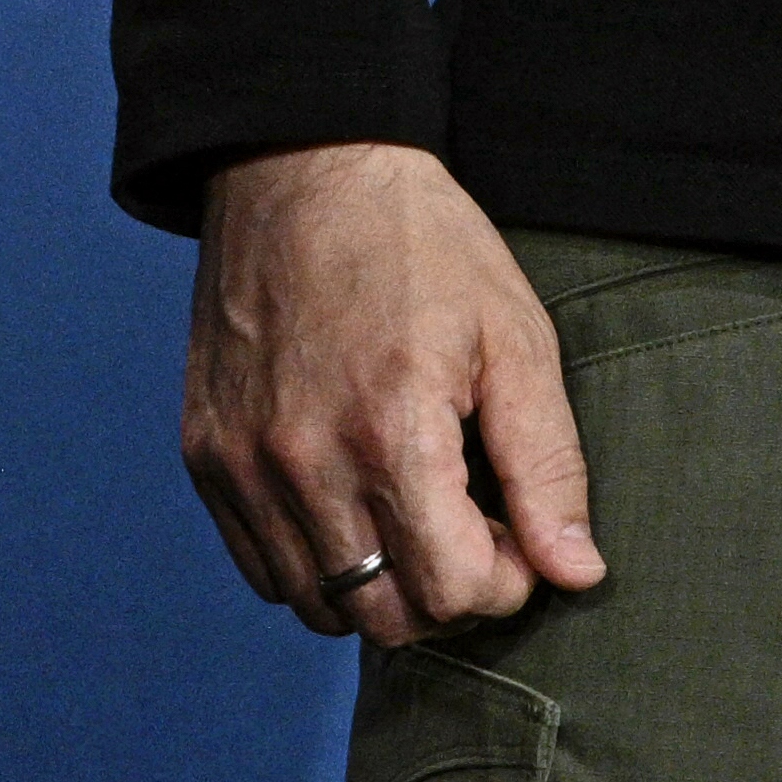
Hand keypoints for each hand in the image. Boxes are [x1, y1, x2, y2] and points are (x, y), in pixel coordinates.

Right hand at [185, 142, 609, 646]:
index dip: (505, 579)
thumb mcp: (514, 338)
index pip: (454, 594)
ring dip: (376, 585)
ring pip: (317, 605)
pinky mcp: (206, 452)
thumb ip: (548, 468)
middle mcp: (304, 462)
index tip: (511, 529)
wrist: (298, 162)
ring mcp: (243, 461)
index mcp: (391, 433)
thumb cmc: (418, 243)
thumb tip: (575, 575)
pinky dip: (310, 561)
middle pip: (385, 619)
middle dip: (444, 593)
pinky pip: (259, 566)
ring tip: (405, 511)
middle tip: (465, 525)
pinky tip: (346, 501)